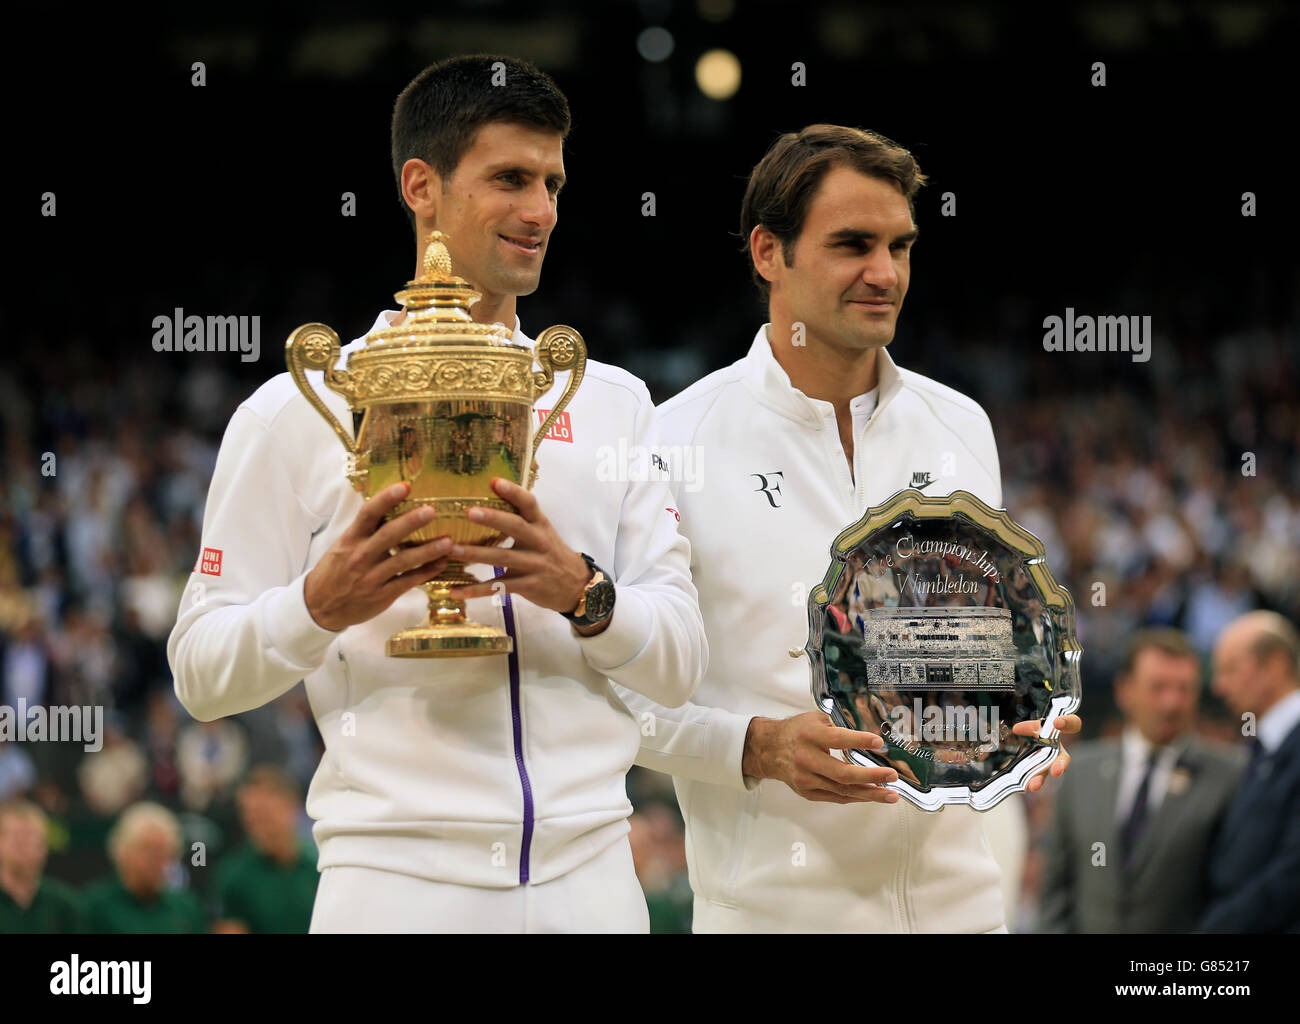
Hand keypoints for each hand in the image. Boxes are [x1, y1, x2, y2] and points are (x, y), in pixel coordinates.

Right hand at [303, 482, 452, 631]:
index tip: (405, 486)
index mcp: (350, 539)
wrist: (320, 606)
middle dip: (411, 522)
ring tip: (448, 542)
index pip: (368, 513)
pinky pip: (408, 582)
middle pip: (388, 535)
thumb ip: (366, 530)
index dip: (386, 498)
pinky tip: (442, 564)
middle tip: (432, 511)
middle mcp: (360, 557)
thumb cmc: (336, 570)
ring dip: (428, 551)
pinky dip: (426, 573)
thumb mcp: (344, 546)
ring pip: (403, 561)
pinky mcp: (382, 595)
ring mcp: (371, 577)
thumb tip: (391, 505)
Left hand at [447, 478, 593, 616]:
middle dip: (492, 519)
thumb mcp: (542, 531)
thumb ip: (521, 517)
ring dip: (476, 554)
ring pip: (503, 558)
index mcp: (540, 524)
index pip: (529, 504)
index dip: (513, 492)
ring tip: (452, 550)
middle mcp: (538, 541)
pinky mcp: (528, 585)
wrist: (576, 585)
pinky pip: (498, 587)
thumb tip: (491, 493)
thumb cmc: (550, 553)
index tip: (494, 481)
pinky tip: (456, 591)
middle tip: (469, 512)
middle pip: (515, 527)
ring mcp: (534, 564)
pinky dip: (476, 590)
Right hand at [743, 711, 899, 803]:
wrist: (769, 749)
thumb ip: (838, 726)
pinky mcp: (808, 792)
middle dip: (872, 776)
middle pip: (843, 773)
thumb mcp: (815, 720)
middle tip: (892, 776)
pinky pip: (837, 797)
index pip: (838, 740)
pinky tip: (872, 795)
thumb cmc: (796, 732)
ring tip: (891, 794)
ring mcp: (807, 779)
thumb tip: (868, 736)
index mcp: (809, 736)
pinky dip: (856, 797)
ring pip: (843, 790)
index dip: (859, 741)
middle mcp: (807, 759)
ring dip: (870, 794)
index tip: (879, 743)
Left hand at [1011, 713, 1081, 791]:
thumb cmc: (1040, 728)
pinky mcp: (1039, 769)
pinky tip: (1024, 785)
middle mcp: (1058, 748)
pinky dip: (1030, 780)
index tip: (1057, 723)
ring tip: (1034, 786)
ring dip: (1040, 778)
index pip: (1073, 724)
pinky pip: (1036, 776)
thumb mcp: (1036, 724)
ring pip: (1047, 770)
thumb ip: (1031, 726)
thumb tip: (1017, 729)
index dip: (1067, 722)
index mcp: (1061, 732)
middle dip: (1060, 765)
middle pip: (1063, 757)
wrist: (1033, 738)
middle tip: (1056, 772)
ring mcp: (1049, 761)